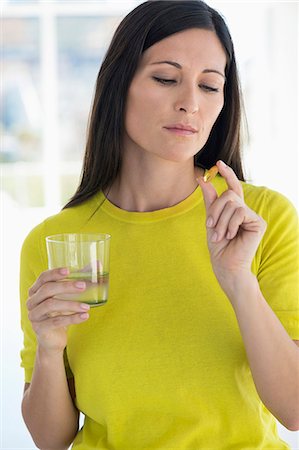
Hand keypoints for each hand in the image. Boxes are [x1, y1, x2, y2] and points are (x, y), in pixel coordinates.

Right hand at [26, 268, 89, 354]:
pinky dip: (72, 319)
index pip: (43, 277)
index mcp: (36, 290)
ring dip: (71, 305)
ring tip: (87, 306)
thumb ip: (80, 280)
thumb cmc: (60, 312)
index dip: (55, 273)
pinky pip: (56, 322)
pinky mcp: (39, 328)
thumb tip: (97, 264)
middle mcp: (32, 301)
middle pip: (47, 290)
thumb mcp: (68, 296)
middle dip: (66, 287)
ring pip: (51, 305)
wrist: (53, 338)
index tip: (69, 270)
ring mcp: (34, 315)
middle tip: (83, 286)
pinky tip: (84, 316)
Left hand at [197, 160, 266, 291]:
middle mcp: (245, 210)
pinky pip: (240, 212)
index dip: (227, 174)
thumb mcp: (210, 220)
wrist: (225, 264)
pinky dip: (230, 224)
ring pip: (232, 204)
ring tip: (220, 235)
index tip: (218, 163)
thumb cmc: (218, 246)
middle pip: (229, 194)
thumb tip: (201, 178)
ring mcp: (253, 216)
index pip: (232, 187)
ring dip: (221, 221)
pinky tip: (231, 235)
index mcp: (234, 209)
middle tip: (210, 226)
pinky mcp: (259, 222)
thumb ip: (209, 200)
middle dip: (215, 210)